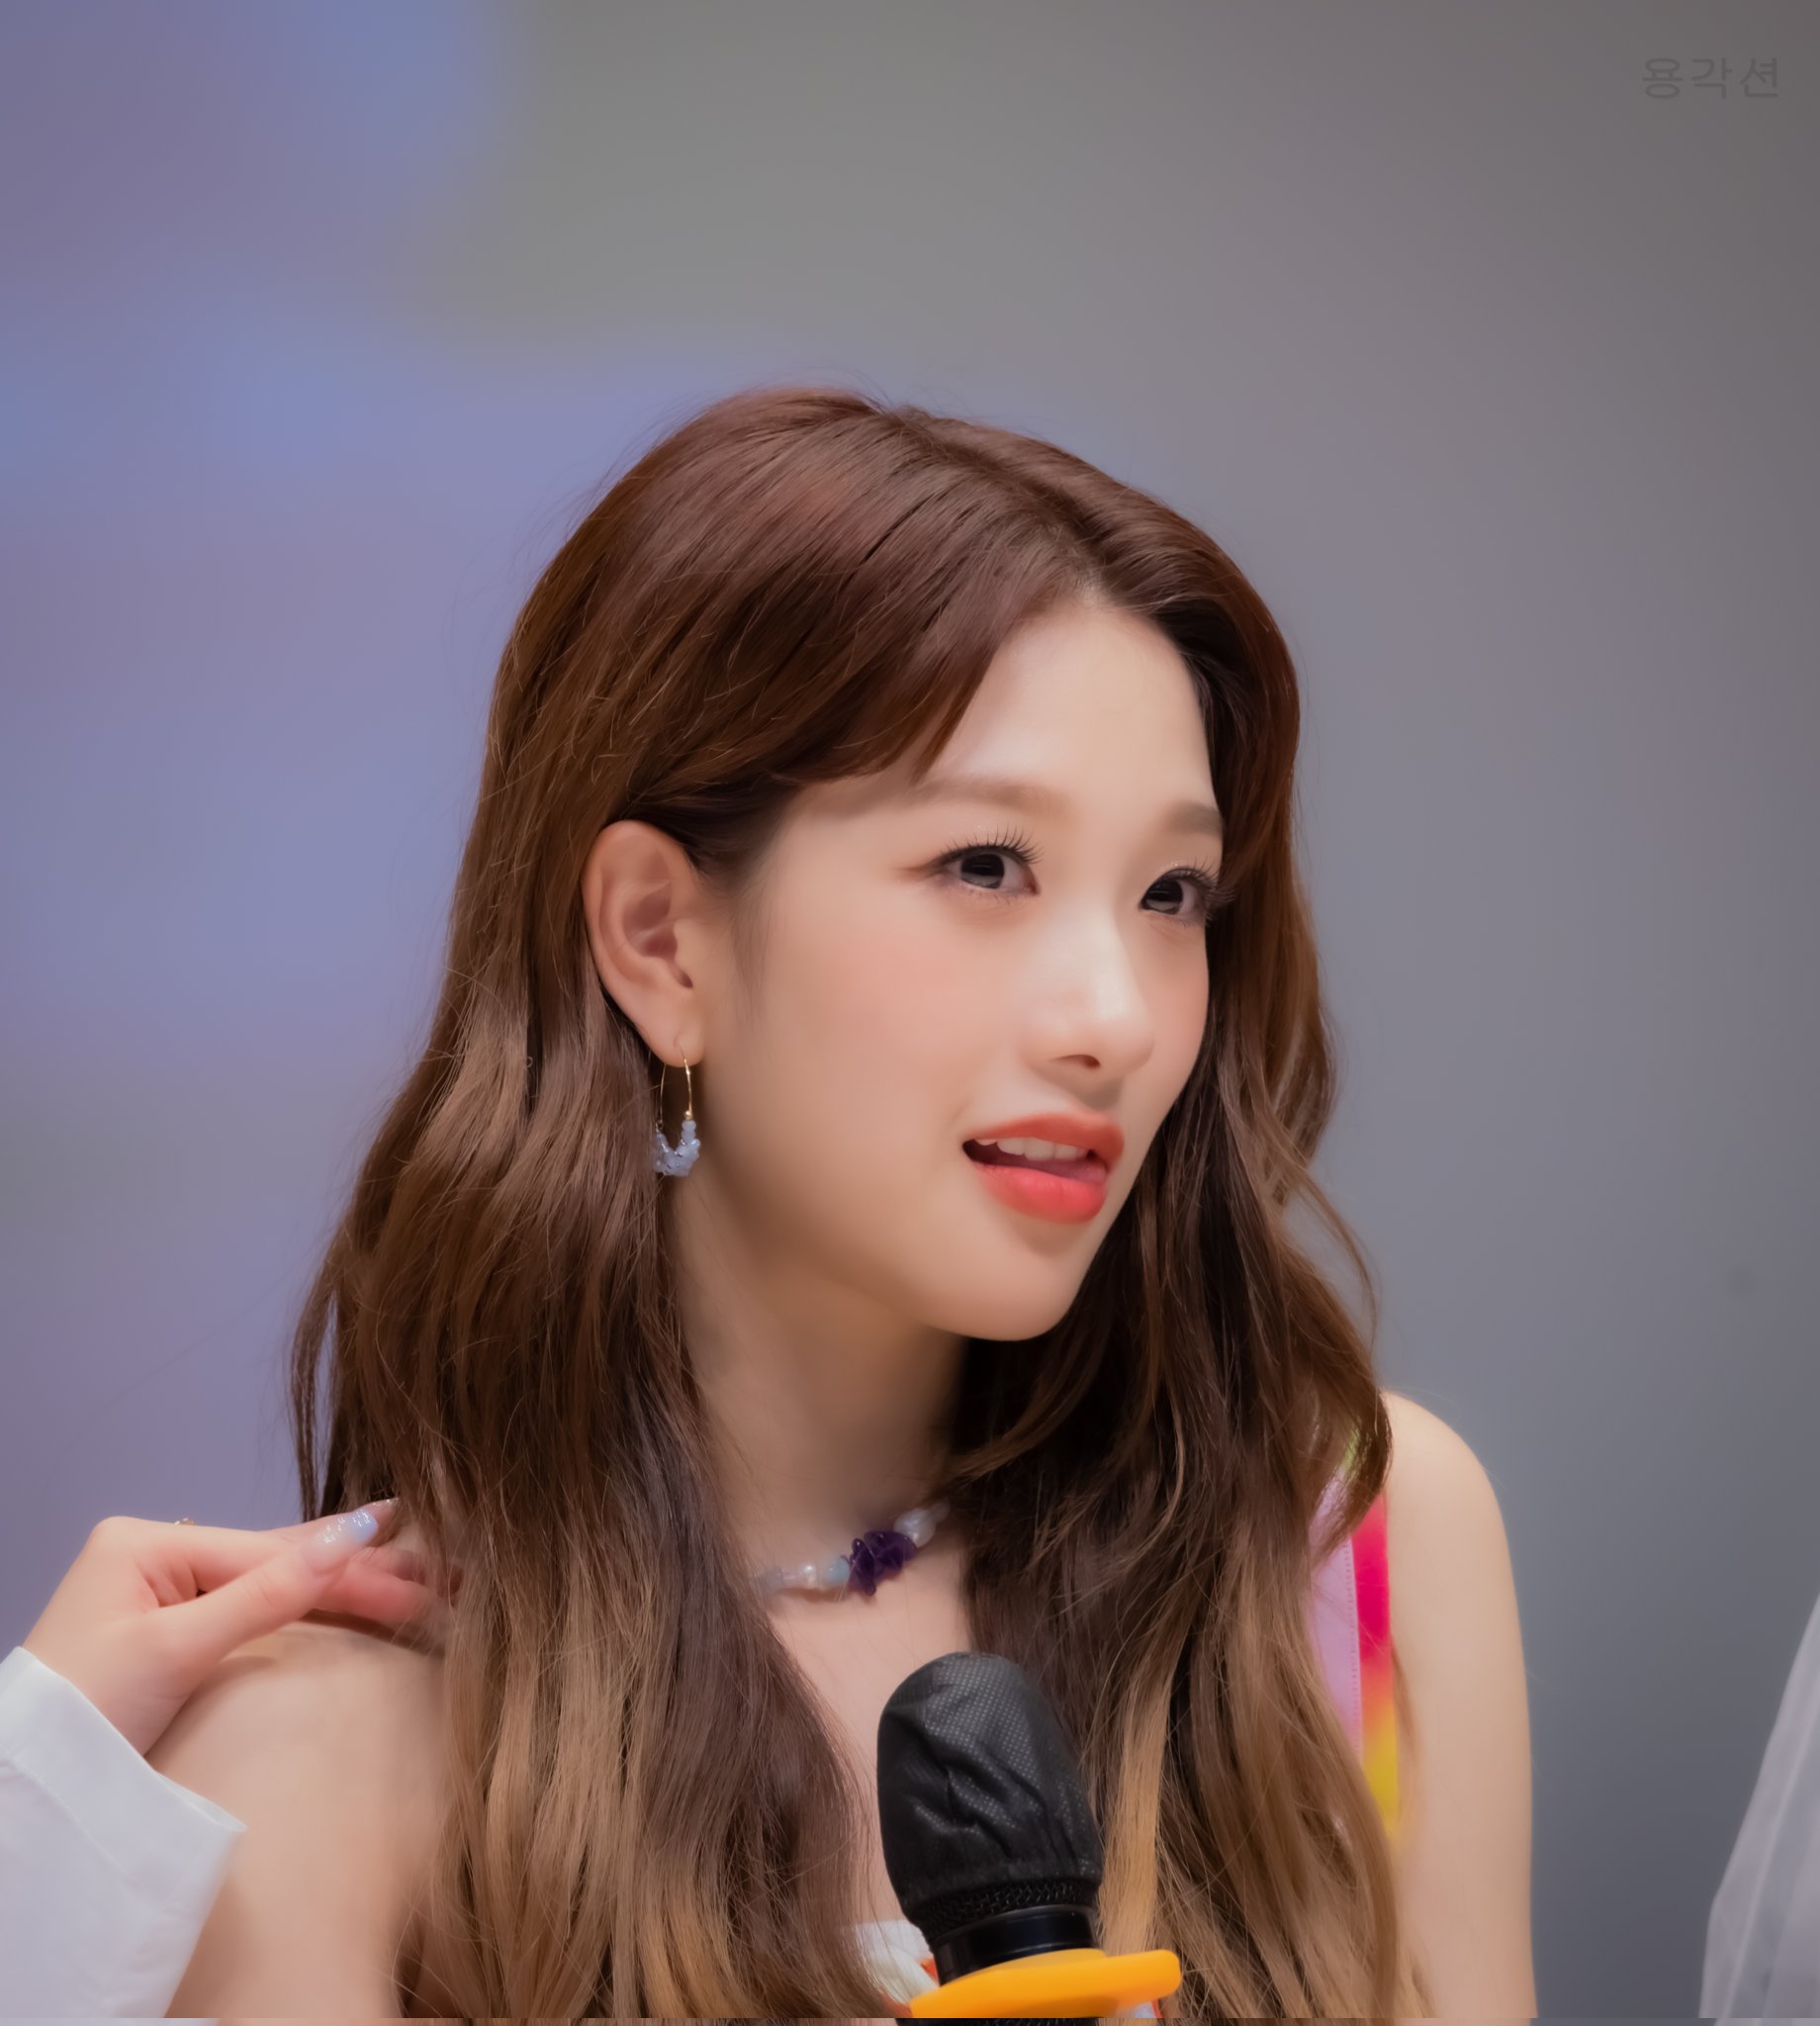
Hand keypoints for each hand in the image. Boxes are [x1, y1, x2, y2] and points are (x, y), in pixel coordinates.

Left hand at [20, 1502, 448, 1755]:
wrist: (19, 1790)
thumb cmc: (83, 1712)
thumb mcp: (176, 1649)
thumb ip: (269, 1593)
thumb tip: (358, 1533)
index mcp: (146, 1544)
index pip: (272, 1553)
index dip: (350, 1568)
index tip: (424, 1578)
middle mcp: (154, 1556)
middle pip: (276, 1559)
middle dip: (358, 1568)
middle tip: (441, 1569)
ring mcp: (157, 1593)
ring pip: (269, 1582)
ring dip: (339, 1584)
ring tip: (412, 1569)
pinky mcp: (164, 1633)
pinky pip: (248, 1608)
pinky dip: (301, 1604)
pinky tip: (342, 1588)